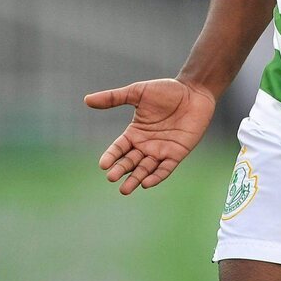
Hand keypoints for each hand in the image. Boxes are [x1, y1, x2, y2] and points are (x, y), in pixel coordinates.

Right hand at [84, 78, 216, 194]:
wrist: (194, 91)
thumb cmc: (167, 90)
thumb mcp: (137, 92)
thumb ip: (113, 98)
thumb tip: (86, 100)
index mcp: (135, 132)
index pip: (119, 148)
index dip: (111, 156)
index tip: (103, 164)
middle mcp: (146, 144)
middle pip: (129, 162)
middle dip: (120, 170)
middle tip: (111, 177)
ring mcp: (161, 150)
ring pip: (145, 169)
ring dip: (135, 179)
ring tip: (125, 189)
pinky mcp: (176, 153)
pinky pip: (164, 169)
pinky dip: (156, 176)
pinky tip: (146, 183)